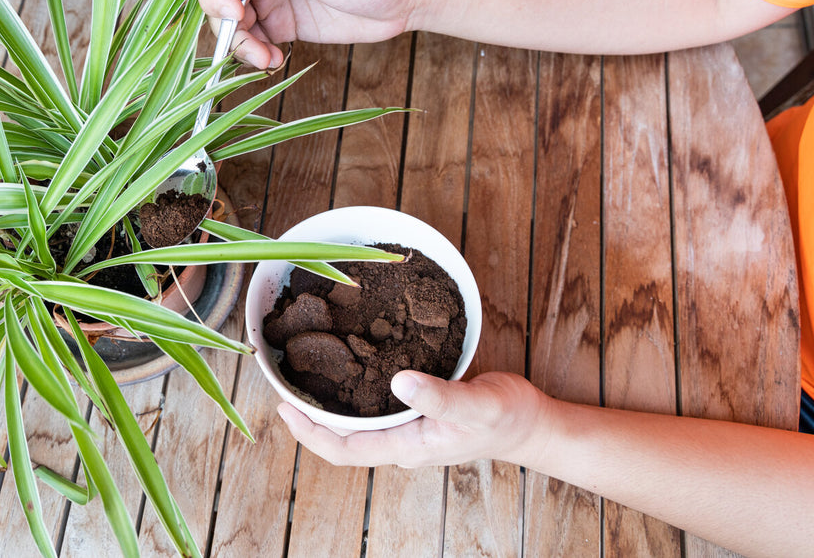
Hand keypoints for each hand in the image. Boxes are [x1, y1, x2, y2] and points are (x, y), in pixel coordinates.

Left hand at [277, 370, 552, 467]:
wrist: (530, 424)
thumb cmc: (505, 418)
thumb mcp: (475, 406)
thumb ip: (439, 396)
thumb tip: (398, 383)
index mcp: (406, 446)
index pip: (344, 449)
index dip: (310, 433)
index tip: (284, 409)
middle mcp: (400, 440)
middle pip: (341, 437)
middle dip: (309, 415)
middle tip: (284, 383)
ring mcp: (407, 428)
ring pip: (356, 421)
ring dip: (328, 403)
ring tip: (305, 372)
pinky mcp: (416, 410)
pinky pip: (374, 406)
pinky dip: (353, 390)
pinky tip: (350, 364)